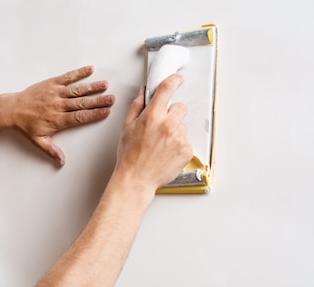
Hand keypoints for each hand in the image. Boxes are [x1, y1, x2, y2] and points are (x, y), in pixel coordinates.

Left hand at [10, 66, 115, 165]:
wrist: (12, 109)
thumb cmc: (26, 125)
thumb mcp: (38, 141)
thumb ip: (52, 151)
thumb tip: (62, 162)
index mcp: (57, 120)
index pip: (80, 117)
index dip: (94, 114)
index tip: (106, 112)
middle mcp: (58, 105)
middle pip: (82, 103)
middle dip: (98, 101)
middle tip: (111, 99)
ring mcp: (55, 93)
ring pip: (77, 90)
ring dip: (92, 87)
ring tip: (105, 85)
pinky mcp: (51, 83)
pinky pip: (67, 77)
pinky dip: (79, 73)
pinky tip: (90, 70)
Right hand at [113, 74, 192, 193]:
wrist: (136, 179)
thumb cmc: (130, 156)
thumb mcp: (127, 127)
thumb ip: (137, 107)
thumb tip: (144, 93)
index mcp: (152, 116)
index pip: (167, 89)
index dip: (174, 80)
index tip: (177, 79)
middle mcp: (168, 125)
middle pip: (180, 107)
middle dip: (173, 113)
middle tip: (161, 126)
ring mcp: (179, 138)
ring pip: (182, 126)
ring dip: (174, 131)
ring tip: (160, 145)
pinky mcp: (187, 150)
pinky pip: (186, 141)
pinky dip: (178, 146)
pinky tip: (166, 153)